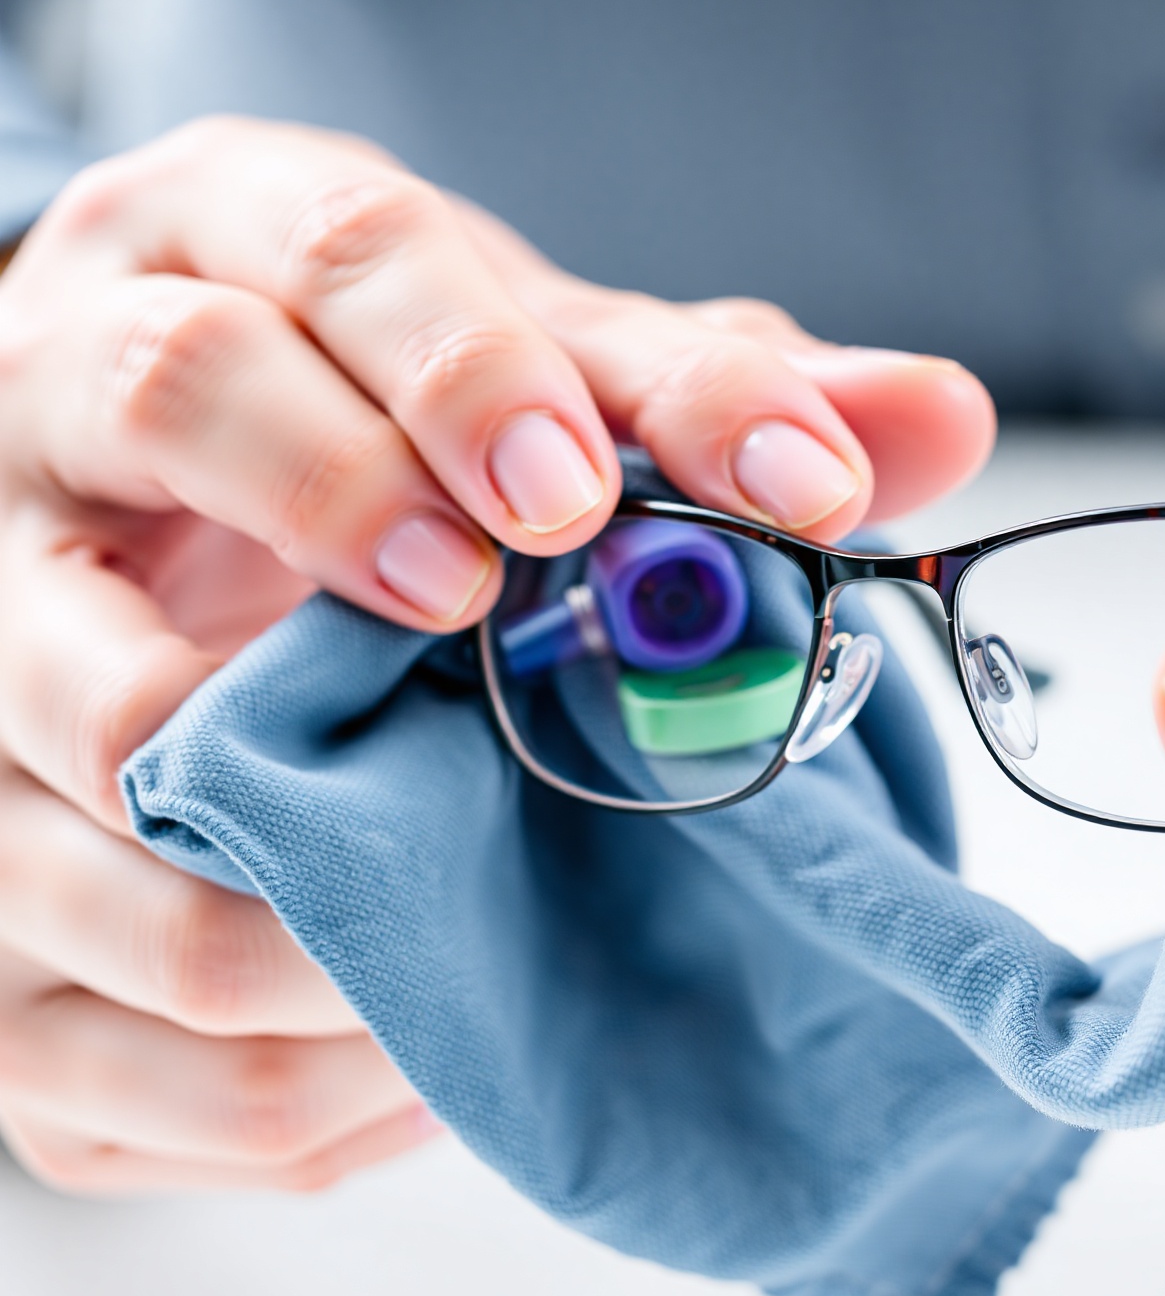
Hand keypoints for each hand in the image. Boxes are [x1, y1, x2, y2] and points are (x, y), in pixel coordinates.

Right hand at [0, 116, 992, 1192]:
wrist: (164, 503)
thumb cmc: (380, 420)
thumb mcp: (536, 373)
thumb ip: (716, 407)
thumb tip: (946, 422)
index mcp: (232, 241)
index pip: (343, 254)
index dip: (470, 375)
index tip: (582, 495)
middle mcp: (63, 400)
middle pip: (175, 396)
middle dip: (352, 500)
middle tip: (483, 613)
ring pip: (84, 731)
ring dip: (300, 839)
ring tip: (470, 886)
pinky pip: (69, 994)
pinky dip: (256, 1054)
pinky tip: (405, 1041)